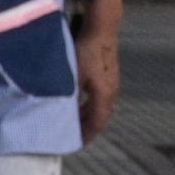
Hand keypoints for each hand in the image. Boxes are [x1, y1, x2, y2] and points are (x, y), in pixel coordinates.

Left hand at [77, 16, 122, 136]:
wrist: (101, 29)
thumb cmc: (86, 50)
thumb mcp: (75, 75)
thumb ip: (71, 96)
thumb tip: (62, 114)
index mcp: (104, 94)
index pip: (97, 123)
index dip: (87, 135)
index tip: (75, 144)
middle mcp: (111, 91)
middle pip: (100, 118)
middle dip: (86, 129)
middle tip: (71, 137)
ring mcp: (112, 83)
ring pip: (100, 108)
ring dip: (86, 117)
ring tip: (71, 124)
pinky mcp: (108, 76)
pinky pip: (99, 99)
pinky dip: (88, 106)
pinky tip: (77, 105)